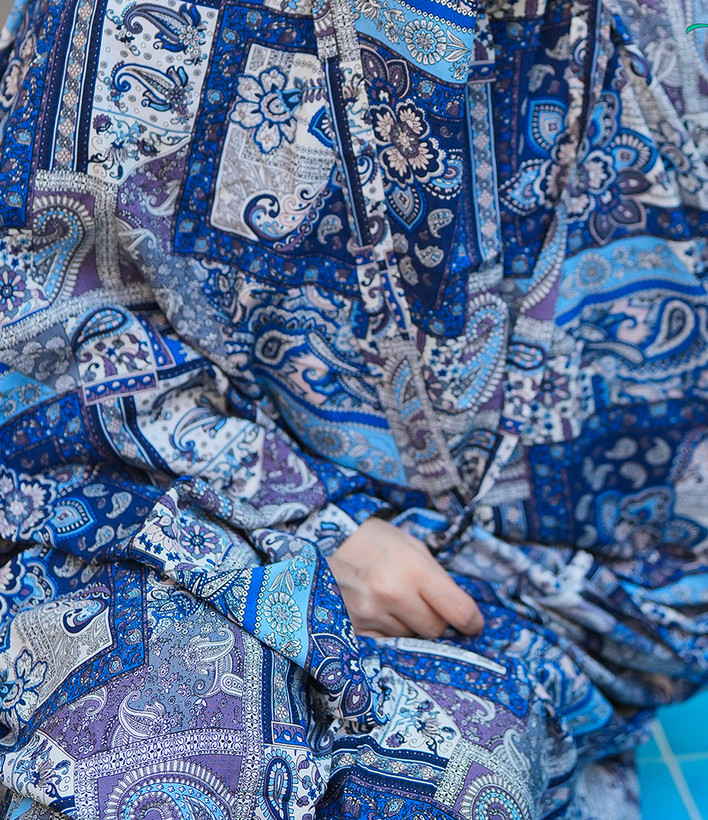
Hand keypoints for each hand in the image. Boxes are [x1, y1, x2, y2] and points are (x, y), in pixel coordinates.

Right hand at [327, 517, 483, 638]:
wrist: (323, 543)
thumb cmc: (374, 540)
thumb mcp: (410, 545)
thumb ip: (436, 577)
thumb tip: (460, 611)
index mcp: (413, 568)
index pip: (459, 611)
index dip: (471, 622)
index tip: (473, 624)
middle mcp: (393, 593)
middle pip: (436, 629)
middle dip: (436, 620)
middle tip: (423, 604)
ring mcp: (371, 613)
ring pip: (411, 637)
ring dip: (410, 626)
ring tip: (394, 602)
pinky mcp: (355, 627)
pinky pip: (388, 643)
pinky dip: (389, 633)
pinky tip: (381, 614)